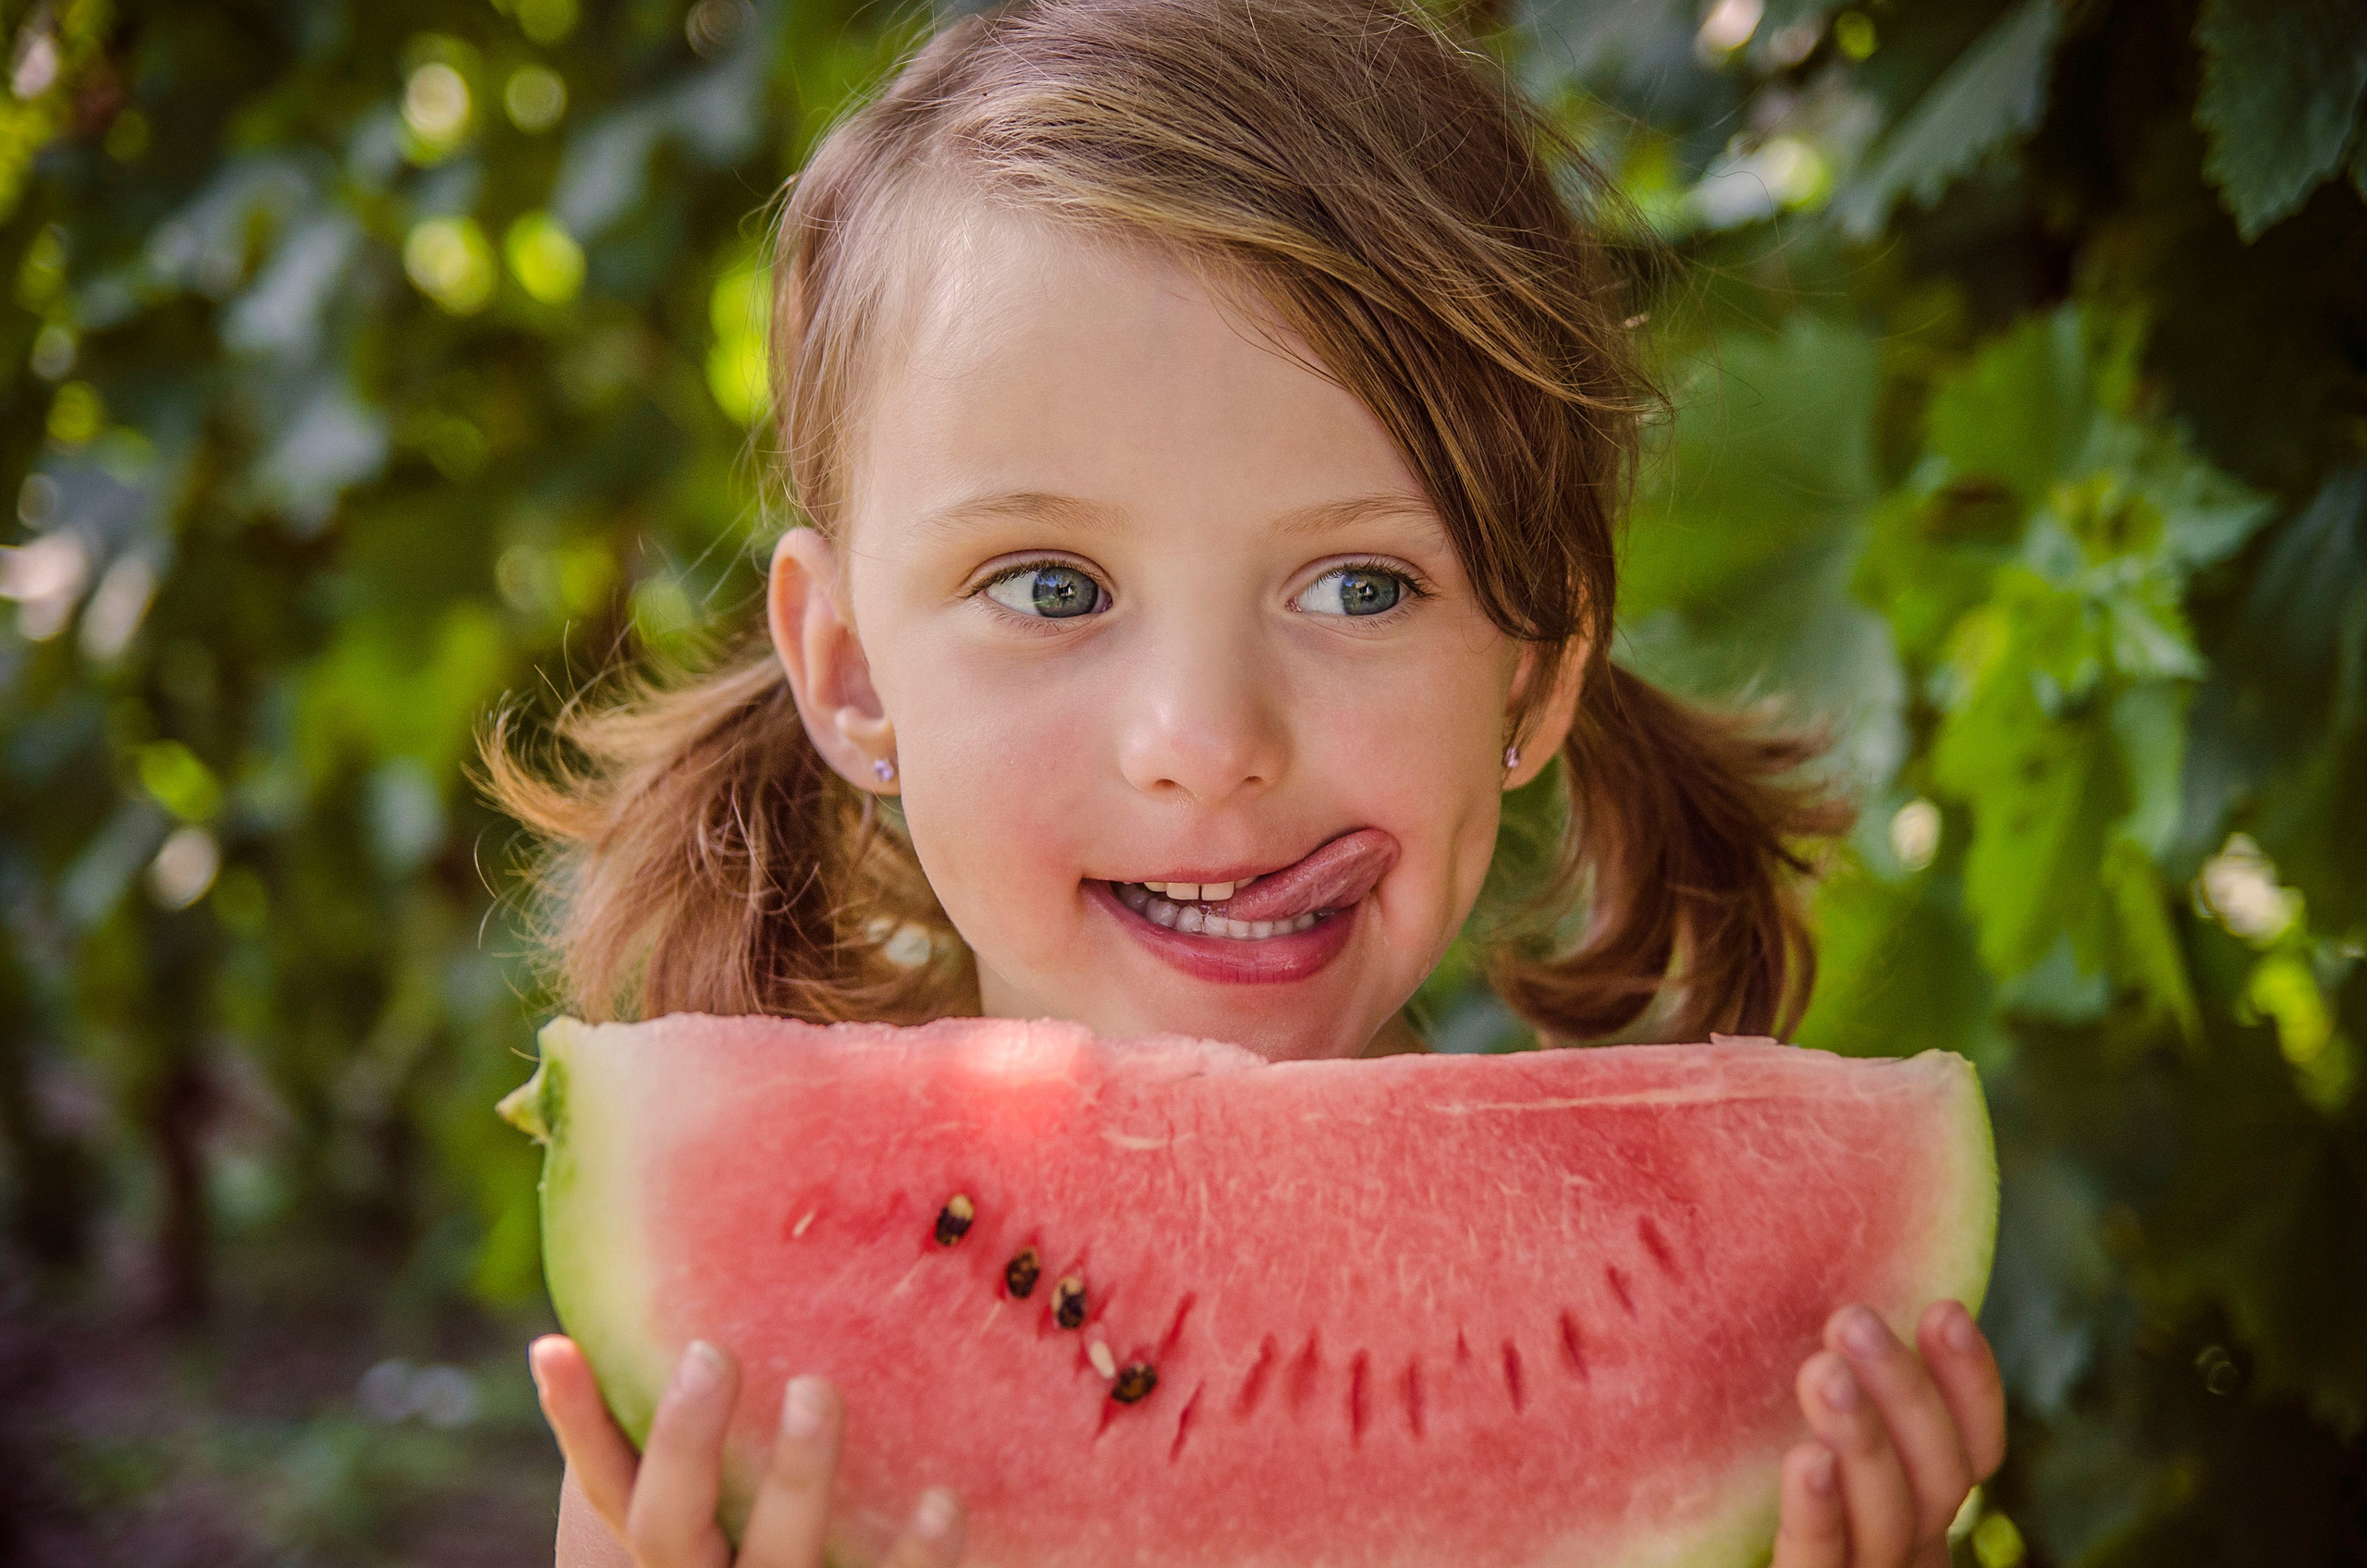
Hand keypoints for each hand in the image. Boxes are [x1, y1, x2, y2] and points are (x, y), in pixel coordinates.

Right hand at [531, 1334, 966, 1567]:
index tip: (555, 1345)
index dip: (572, 1421)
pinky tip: (943, 1499)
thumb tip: (695, 1234)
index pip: (604, 1482)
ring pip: (775, 1560)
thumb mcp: (744, 1463)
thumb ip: (707, 1380)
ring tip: (815, 1391)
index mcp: (670, 1538)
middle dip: (684, 1443)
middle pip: (667, 1529)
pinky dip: (916, 1554)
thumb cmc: (791, 1504)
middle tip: (711, 1354)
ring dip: (795, 1477)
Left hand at [1772, 1300, 2005, 1567]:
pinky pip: (1820, 1566)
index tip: (1946, 1310)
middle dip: (1906, 1395)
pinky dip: (1820, 1514)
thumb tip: (1832, 1300)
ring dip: (1864, 1440)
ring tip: (1825, 1369)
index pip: (1970, 1453)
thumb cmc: (1748, 1517)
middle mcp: (1902, 1556)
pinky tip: (1808, 1461)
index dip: (1971, 1386)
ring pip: (1890, 1523)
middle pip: (1937, 1482)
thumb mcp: (1801, 1453)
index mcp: (1910, 1516)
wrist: (1678, 1564)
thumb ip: (1829, 1396)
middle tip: (1853, 1320)